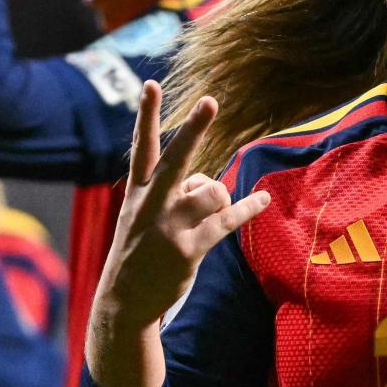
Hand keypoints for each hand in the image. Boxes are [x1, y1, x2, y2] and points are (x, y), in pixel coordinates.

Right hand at [97, 82, 270, 334]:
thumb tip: (211, 185)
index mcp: (138, 192)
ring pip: (212, 192)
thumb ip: (173, 193)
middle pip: (178, 157)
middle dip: (194, 129)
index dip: (147, 115)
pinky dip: (248, 208)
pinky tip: (262, 200)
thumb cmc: (137, 251)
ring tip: (202, 218)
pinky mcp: (190, 249)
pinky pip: (229, 221)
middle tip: (209, 100)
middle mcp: (152, 204)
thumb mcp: (141, 216)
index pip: (142, 147)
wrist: (123, 301)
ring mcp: (171, 226)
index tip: (149, 85)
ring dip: (216, 200)